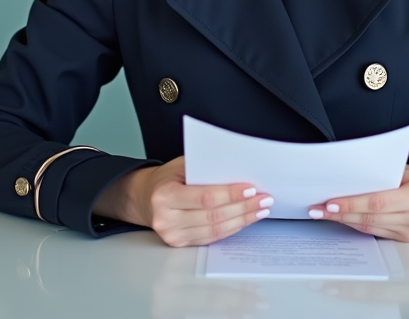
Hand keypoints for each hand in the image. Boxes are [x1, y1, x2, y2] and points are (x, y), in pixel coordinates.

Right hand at [93, 157, 273, 246]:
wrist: (144, 198)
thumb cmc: (167, 178)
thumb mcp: (181, 165)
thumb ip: (204, 168)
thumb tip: (238, 170)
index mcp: (164, 195)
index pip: (205, 197)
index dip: (230, 195)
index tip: (251, 189)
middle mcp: (166, 219)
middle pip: (213, 216)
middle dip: (243, 208)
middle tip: (264, 199)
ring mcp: (172, 235)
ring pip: (215, 230)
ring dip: (242, 220)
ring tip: (260, 209)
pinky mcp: (180, 244)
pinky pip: (212, 238)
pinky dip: (232, 228)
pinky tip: (245, 219)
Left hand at [308, 164, 408, 241]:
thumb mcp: (397, 169)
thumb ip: (376, 176)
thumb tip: (342, 179)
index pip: (377, 202)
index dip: (352, 204)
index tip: (330, 203)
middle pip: (370, 217)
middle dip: (340, 213)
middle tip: (318, 208)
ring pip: (368, 226)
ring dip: (342, 220)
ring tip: (322, 213)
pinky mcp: (403, 238)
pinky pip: (372, 232)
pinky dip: (353, 224)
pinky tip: (339, 218)